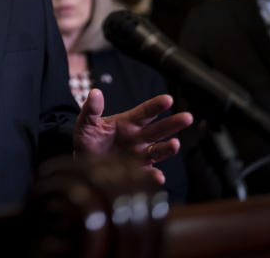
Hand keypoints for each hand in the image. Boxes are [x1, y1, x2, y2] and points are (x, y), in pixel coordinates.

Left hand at [73, 89, 192, 182]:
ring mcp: (138, 156)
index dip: (156, 106)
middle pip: (158, 129)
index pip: (144, 112)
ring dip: (167, 148)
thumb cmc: (87, 141)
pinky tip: (158, 177)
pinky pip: (147, 174)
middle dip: (172, 124)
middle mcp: (137, 138)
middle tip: (187, 117)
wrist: (82, 164)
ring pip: (157, 151)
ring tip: (175, 144)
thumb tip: (95, 93)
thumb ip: (91, 110)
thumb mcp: (86, 123)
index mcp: (127, 123)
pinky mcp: (135, 173)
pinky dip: (153, 176)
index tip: (168, 99)